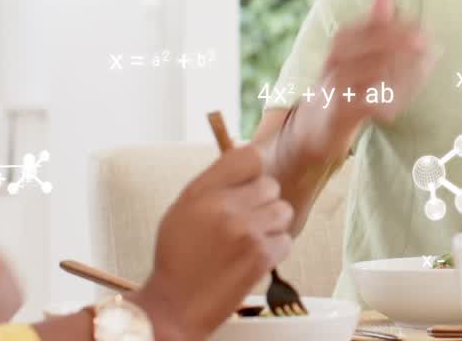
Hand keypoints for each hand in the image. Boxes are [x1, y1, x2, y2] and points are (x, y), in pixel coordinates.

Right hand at [134, 144, 292, 340]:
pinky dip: (275, 250)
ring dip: (272, 225)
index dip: (253, 171)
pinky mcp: (261, 256)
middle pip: (271, 185)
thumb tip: (249, 162)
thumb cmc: (178, 257)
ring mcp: (246, 231)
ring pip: (284, 211)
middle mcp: (225, 206)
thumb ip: (214, 183)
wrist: (175, 305)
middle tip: (244, 221)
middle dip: (262, 202)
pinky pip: (286, 240)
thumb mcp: (183, 208)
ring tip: (249, 240)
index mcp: (204, 190)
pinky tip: (252, 258)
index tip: (248, 184)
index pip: (250, 156)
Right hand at [317, 0, 437, 138]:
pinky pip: (366, 103)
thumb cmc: (347, 75)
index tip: (425, 29)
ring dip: (401, 72)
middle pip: (370, 47)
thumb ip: (376, 16)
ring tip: (425, 68)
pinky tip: (402, 103)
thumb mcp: (359, 43)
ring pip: (370, 74)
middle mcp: (335, 59)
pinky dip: (386, 102)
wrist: (318, 120)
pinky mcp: (339, 110)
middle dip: (401, 44)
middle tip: (428, 44)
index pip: (371, 27)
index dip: (399, 27)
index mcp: (342, 40)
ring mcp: (335, 85)